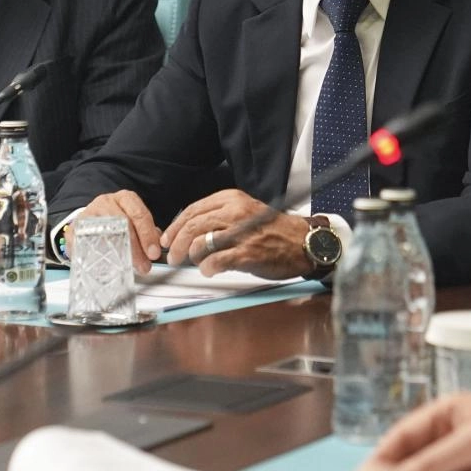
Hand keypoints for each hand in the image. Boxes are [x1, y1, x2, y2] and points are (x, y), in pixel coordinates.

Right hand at [72, 190, 161, 274]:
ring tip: (128, 266)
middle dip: (136, 247)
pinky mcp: (76, 227)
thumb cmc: (116, 223)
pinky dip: (95, 253)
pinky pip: (87, 241)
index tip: (154, 253)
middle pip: (123, 222)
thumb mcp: (134, 223)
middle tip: (144, 265)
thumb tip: (157, 244)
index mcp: (125, 198)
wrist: (91, 222)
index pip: (139, 214)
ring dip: (119, 252)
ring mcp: (90, 213)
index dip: (148, 235)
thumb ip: (147, 232)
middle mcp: (107, 201)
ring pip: (105, 231)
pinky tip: (105, 262)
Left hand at [162, 189, 310, 277]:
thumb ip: (220, 217)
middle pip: (192, 226)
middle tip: (173, 257)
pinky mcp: (247, 254)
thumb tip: (189, 231)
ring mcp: (242, 233)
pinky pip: (215, 261)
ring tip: (194, 263)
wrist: (303, 242)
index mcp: (232, 199)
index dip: (175, 227)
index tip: (168, 238)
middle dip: (176, 244)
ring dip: (191, 257)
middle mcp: (235, 212)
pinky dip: (207, 268)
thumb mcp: (245, 212)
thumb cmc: (274, 230)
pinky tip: (210, 270)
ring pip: (200, 243)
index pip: (192, 210)